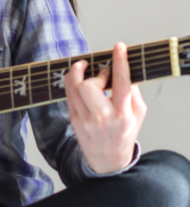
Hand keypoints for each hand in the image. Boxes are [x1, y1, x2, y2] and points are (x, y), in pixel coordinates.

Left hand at [64, 42, 146, 173]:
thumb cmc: (124, 134)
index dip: (119, 62)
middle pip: (89, 86)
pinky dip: (72, 82)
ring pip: (73, 88)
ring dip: (77, 72)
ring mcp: (84, 119)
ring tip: (84, 68)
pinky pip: (68, 94)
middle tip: (100, 72)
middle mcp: (102, 117)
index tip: (118, 47)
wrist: (107, 160)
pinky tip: (79, 80)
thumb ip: (133, 92)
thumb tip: (121, 70)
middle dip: (93, 73)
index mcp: (122, 114)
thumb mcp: (138, 114)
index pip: (120, 83)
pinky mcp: (73, 119)